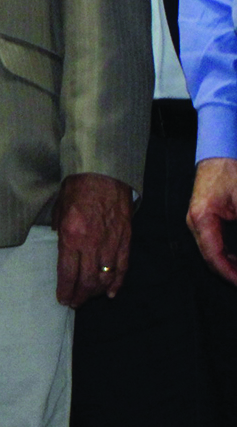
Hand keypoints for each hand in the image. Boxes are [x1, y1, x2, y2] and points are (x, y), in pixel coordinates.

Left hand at [54, 172, 132, 305]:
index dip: (65, 290)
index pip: (68, 273)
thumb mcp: (59, 208)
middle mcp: (92, 245)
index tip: (63, 299)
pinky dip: (117, 283)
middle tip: (74, 302)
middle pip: (87, 280)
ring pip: (105, 278)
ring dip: (96, 292)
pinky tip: (111, 293)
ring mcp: (111, 244)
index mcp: (71, 236)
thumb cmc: (78, 188)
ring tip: (88, 297)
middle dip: (80, 295)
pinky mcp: (126, 241)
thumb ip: (59, 230)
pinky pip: (122, 268)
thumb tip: (61, 247)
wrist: (105, 174)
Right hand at [188, 157, 236, 286]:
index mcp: (202, 219)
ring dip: (231, 263)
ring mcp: (199, 220)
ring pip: (214, 252)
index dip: (230, 275)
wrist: (222, 151)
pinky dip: (229, 253)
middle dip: (230, 272)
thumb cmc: (231, 172)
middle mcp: (195, 222)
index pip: (214, 257)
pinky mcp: (206, 217)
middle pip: (212, 258)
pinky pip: (215, 243)